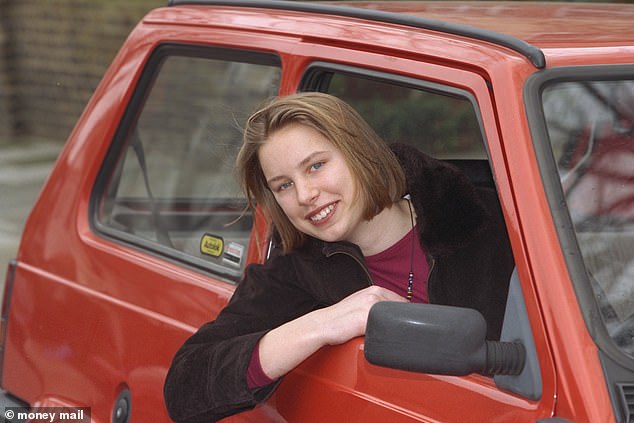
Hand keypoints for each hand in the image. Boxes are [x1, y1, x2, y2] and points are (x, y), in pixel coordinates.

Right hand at [259, 286, 404, 379]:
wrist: (322, 326)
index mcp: (375, 290)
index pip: (402, 303)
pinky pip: (387, 328)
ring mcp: (372, 305)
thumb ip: (377, 307)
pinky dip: (390, 336)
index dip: (406, 316)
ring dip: (399, 329)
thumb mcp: (361, 307)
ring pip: (398, 318)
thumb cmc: (339, 320)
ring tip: (396, 339)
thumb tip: (394, 318)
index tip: (406, 326)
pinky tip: (388, 342)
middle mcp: (375, 294)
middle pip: (404, 309)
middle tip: (404, 334)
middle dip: (405, 322)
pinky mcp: (367, 318)